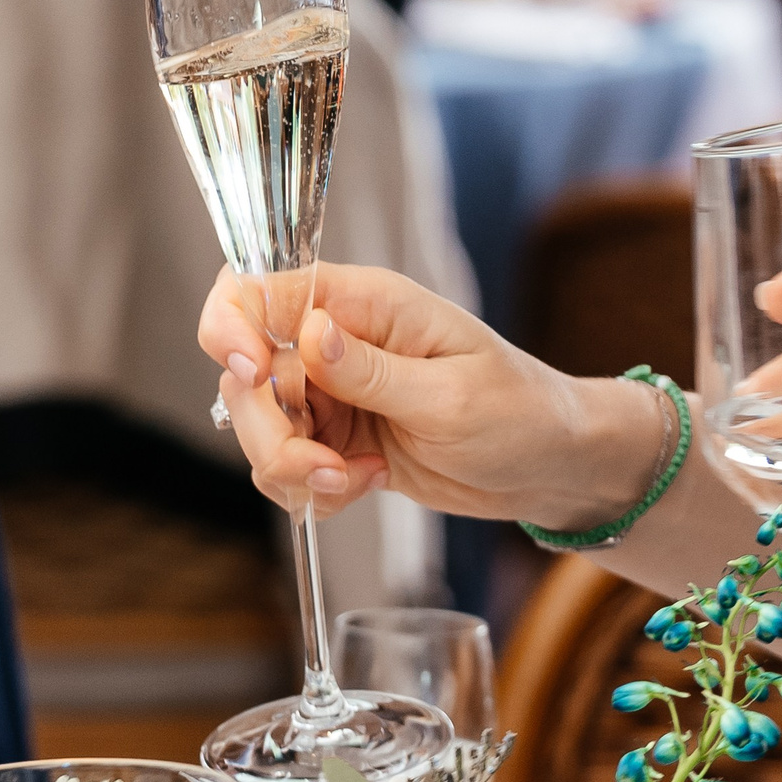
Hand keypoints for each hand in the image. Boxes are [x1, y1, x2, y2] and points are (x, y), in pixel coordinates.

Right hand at [199, 265, 661, 527]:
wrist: (551, 468)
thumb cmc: (521, 413)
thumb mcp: (452, 396)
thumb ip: (371, 370)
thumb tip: (308, 333)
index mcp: (362, 304)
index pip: (257, 292)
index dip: (230, 327)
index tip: (250, 375)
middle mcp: (333, 342)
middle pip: (246, 376)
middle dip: (272, 433)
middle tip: (326, 470)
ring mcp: (329, 392)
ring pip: (259, 428)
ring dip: (292, 468)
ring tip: (353, 482)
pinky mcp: (333, 437)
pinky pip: (284, 465)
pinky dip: (310, 489)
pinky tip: (365, 485)